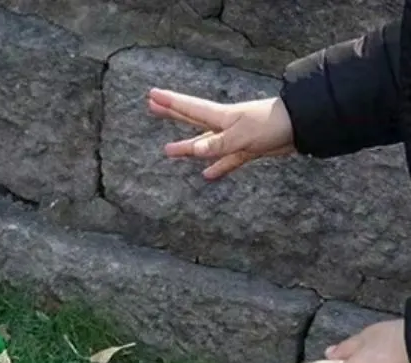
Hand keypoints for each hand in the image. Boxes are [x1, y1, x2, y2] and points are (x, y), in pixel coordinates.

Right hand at [147, 90, 295, 179]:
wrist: (302, 127)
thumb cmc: (272, 125)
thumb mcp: (242, 136)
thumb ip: (218, 144)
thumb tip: (195, 151)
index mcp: (222, 117)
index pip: (190, 109)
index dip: (170, 103)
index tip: (152, 96)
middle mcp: (224, 126)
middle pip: (192, 121)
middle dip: (172, 114)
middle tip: (152, 108)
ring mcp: (234, 138)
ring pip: (205, 144)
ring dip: (188, 147)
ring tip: (168, 150)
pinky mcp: (247, 150)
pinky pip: (227, 161)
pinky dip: (217, 168)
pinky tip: (207, 175)